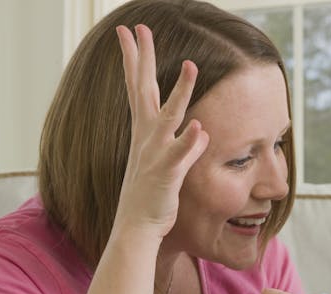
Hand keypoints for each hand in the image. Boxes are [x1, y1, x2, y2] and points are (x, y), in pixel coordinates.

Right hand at [114, 24, 209, 238]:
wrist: (137, 226)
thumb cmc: (152, 195)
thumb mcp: (172, 165)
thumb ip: (187, 145)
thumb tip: (202, 132)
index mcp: (144, 132)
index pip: (138, 88)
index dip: (134, 60)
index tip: (129, 34)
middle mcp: (146, 137)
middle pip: (143, 89)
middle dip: (142, 58)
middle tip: (139, 29)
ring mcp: (155, 153)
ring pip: (168, 116)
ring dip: (180, 91)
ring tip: (191, 66)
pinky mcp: (166, 173)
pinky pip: (180, 154)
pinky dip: (188, 141)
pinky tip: (198, 127)